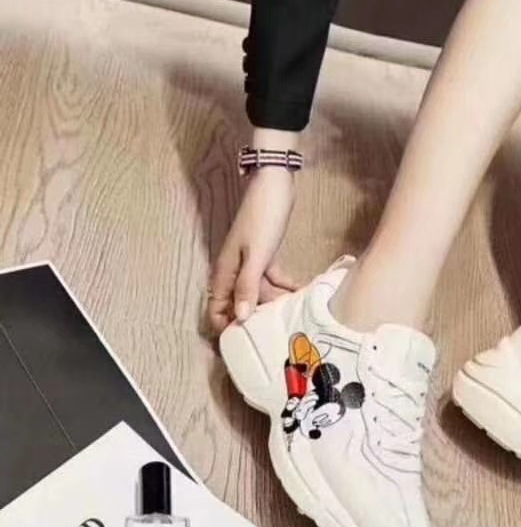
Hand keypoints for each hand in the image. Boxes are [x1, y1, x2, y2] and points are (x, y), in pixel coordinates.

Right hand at [207, 167, 300, 332]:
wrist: (274, 184)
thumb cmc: (262, 218)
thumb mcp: (256, 256)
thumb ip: (248, 287)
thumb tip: (240, 319)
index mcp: (225, 272)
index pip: (216, 308)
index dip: (226, 326)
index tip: (246, 342)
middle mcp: (233, 270)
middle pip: (240, 303)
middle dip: (257, 317)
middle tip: (280, 329)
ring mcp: (249, 261)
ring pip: (258, 291)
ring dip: (273, 301)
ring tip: (294, 311)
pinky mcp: (264, 253)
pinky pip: (270, 277)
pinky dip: (282, 284)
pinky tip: (298, 290)